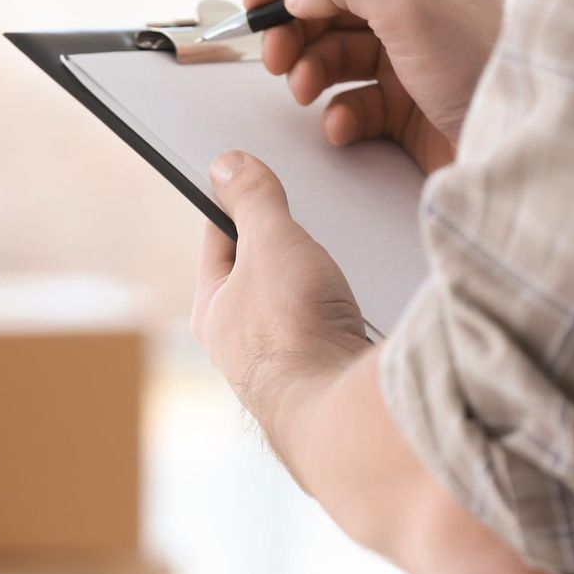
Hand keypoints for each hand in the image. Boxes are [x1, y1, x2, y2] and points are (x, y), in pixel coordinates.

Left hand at [189, 150, 368, 443]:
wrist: (341, 408)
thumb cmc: (293, 330)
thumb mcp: (271, 243)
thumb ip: (253, 199)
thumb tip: (226, 165)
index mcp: (211, 310)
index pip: (217, 239)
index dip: (237, 201)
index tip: (251, 175)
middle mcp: (238, 343)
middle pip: (260, 274)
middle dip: (285, 243)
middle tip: (307, 216)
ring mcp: (280, 365)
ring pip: (297, 305)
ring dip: (318, 282)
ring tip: (340, 262)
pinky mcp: (321, 378)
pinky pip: (329, 330)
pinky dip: (343, 311)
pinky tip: (361, 305)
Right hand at [245, 0, 505, 173]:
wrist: (521, 143)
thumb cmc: (483, 65)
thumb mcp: (408, 2)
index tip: (256, 2)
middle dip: (291, 27)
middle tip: (276, 58)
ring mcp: (403, 49)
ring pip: (327, 50)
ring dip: (306, 71)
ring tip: (305, 91)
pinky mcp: (401, 101)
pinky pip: (347, 99)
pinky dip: (337, 113)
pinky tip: (345, 125)